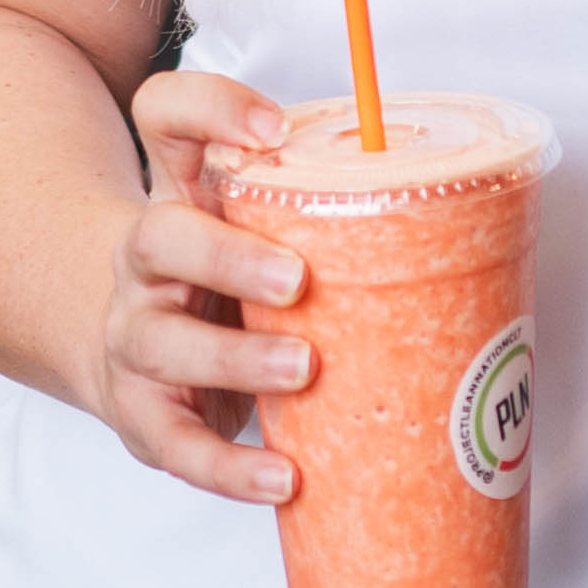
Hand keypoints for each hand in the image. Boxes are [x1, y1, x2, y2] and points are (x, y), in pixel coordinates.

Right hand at [92, 68, 312, 503]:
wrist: (129, 353)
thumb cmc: (221, 281)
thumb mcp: (258, 230)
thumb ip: (331, 207)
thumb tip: (458, 202)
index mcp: (180, 194)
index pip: (167, 116)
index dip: (213, 110)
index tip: (277, 128)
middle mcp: (145, 262)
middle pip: (160, 238)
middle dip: (228, 257)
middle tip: (298, 278)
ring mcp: (136, 339)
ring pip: (163, 343)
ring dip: (237, 359)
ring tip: (305, 368)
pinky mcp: (146, 417)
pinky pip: (180, 446)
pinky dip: (230, 468)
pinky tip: (283, 477)